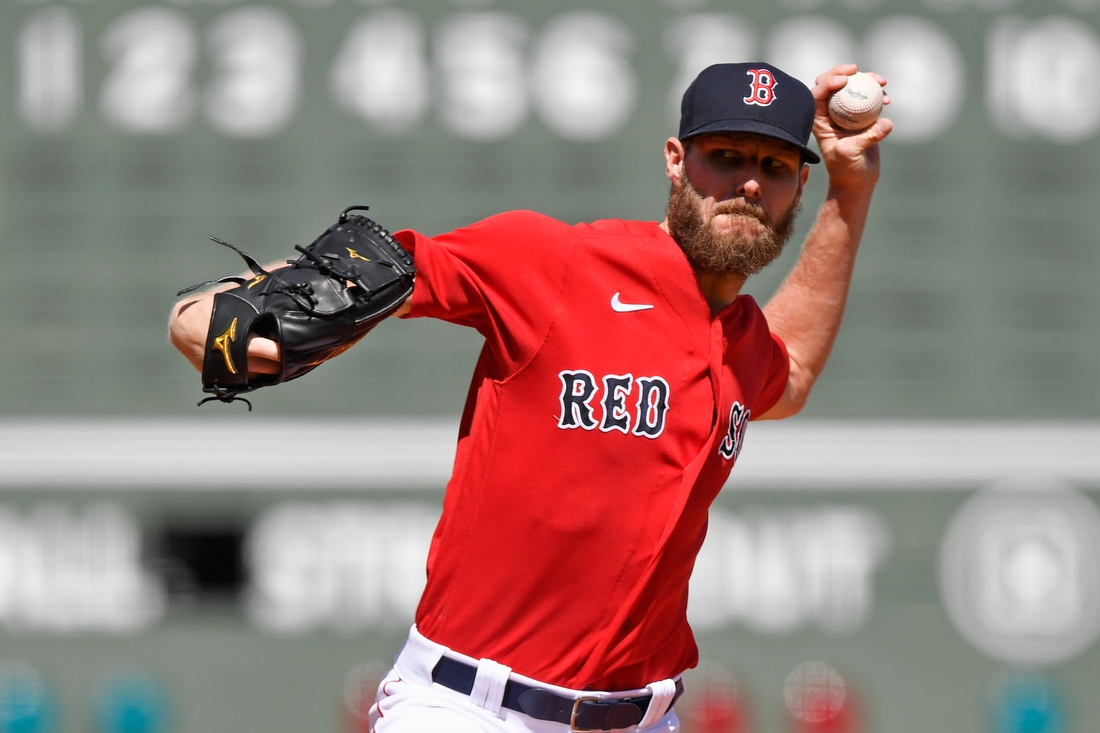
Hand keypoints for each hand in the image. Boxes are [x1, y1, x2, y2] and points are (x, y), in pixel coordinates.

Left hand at [811, 64, 892, 189]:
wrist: (857, 180)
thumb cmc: (846, 170)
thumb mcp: (851, 154)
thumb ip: (867, 137)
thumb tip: (886, 123)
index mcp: (819, 120)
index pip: (817, 94)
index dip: (827, 81)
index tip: (844, 80)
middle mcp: (830, 114)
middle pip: (831, 84)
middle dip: (842, 72)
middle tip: (857, 70)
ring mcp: (846, 114)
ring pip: (851, 88)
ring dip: (866, 80)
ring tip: (882, 82)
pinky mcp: (861, 116)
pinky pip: (868, 99)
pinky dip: (878, 95)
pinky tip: (888, 100)